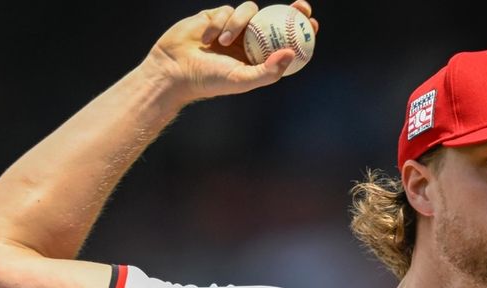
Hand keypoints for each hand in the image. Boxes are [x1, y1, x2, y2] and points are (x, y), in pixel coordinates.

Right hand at [144, 1, 318, 100]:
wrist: (174, 70)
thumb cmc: (209, 80)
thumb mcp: (241, 80)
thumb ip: (268, 71)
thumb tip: (291, 53)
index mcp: (258, 57)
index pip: (285, 41)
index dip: (301, 31)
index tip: (312, 24)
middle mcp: (249, 41)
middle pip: (276, 19)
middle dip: (291, 10)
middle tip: (301, 7)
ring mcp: (233, 27)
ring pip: (249, 10)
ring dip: (238, 24)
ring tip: (224, 43)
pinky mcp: (216, 17)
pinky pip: (225, 10)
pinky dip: (218, 24)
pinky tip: (207, 40)